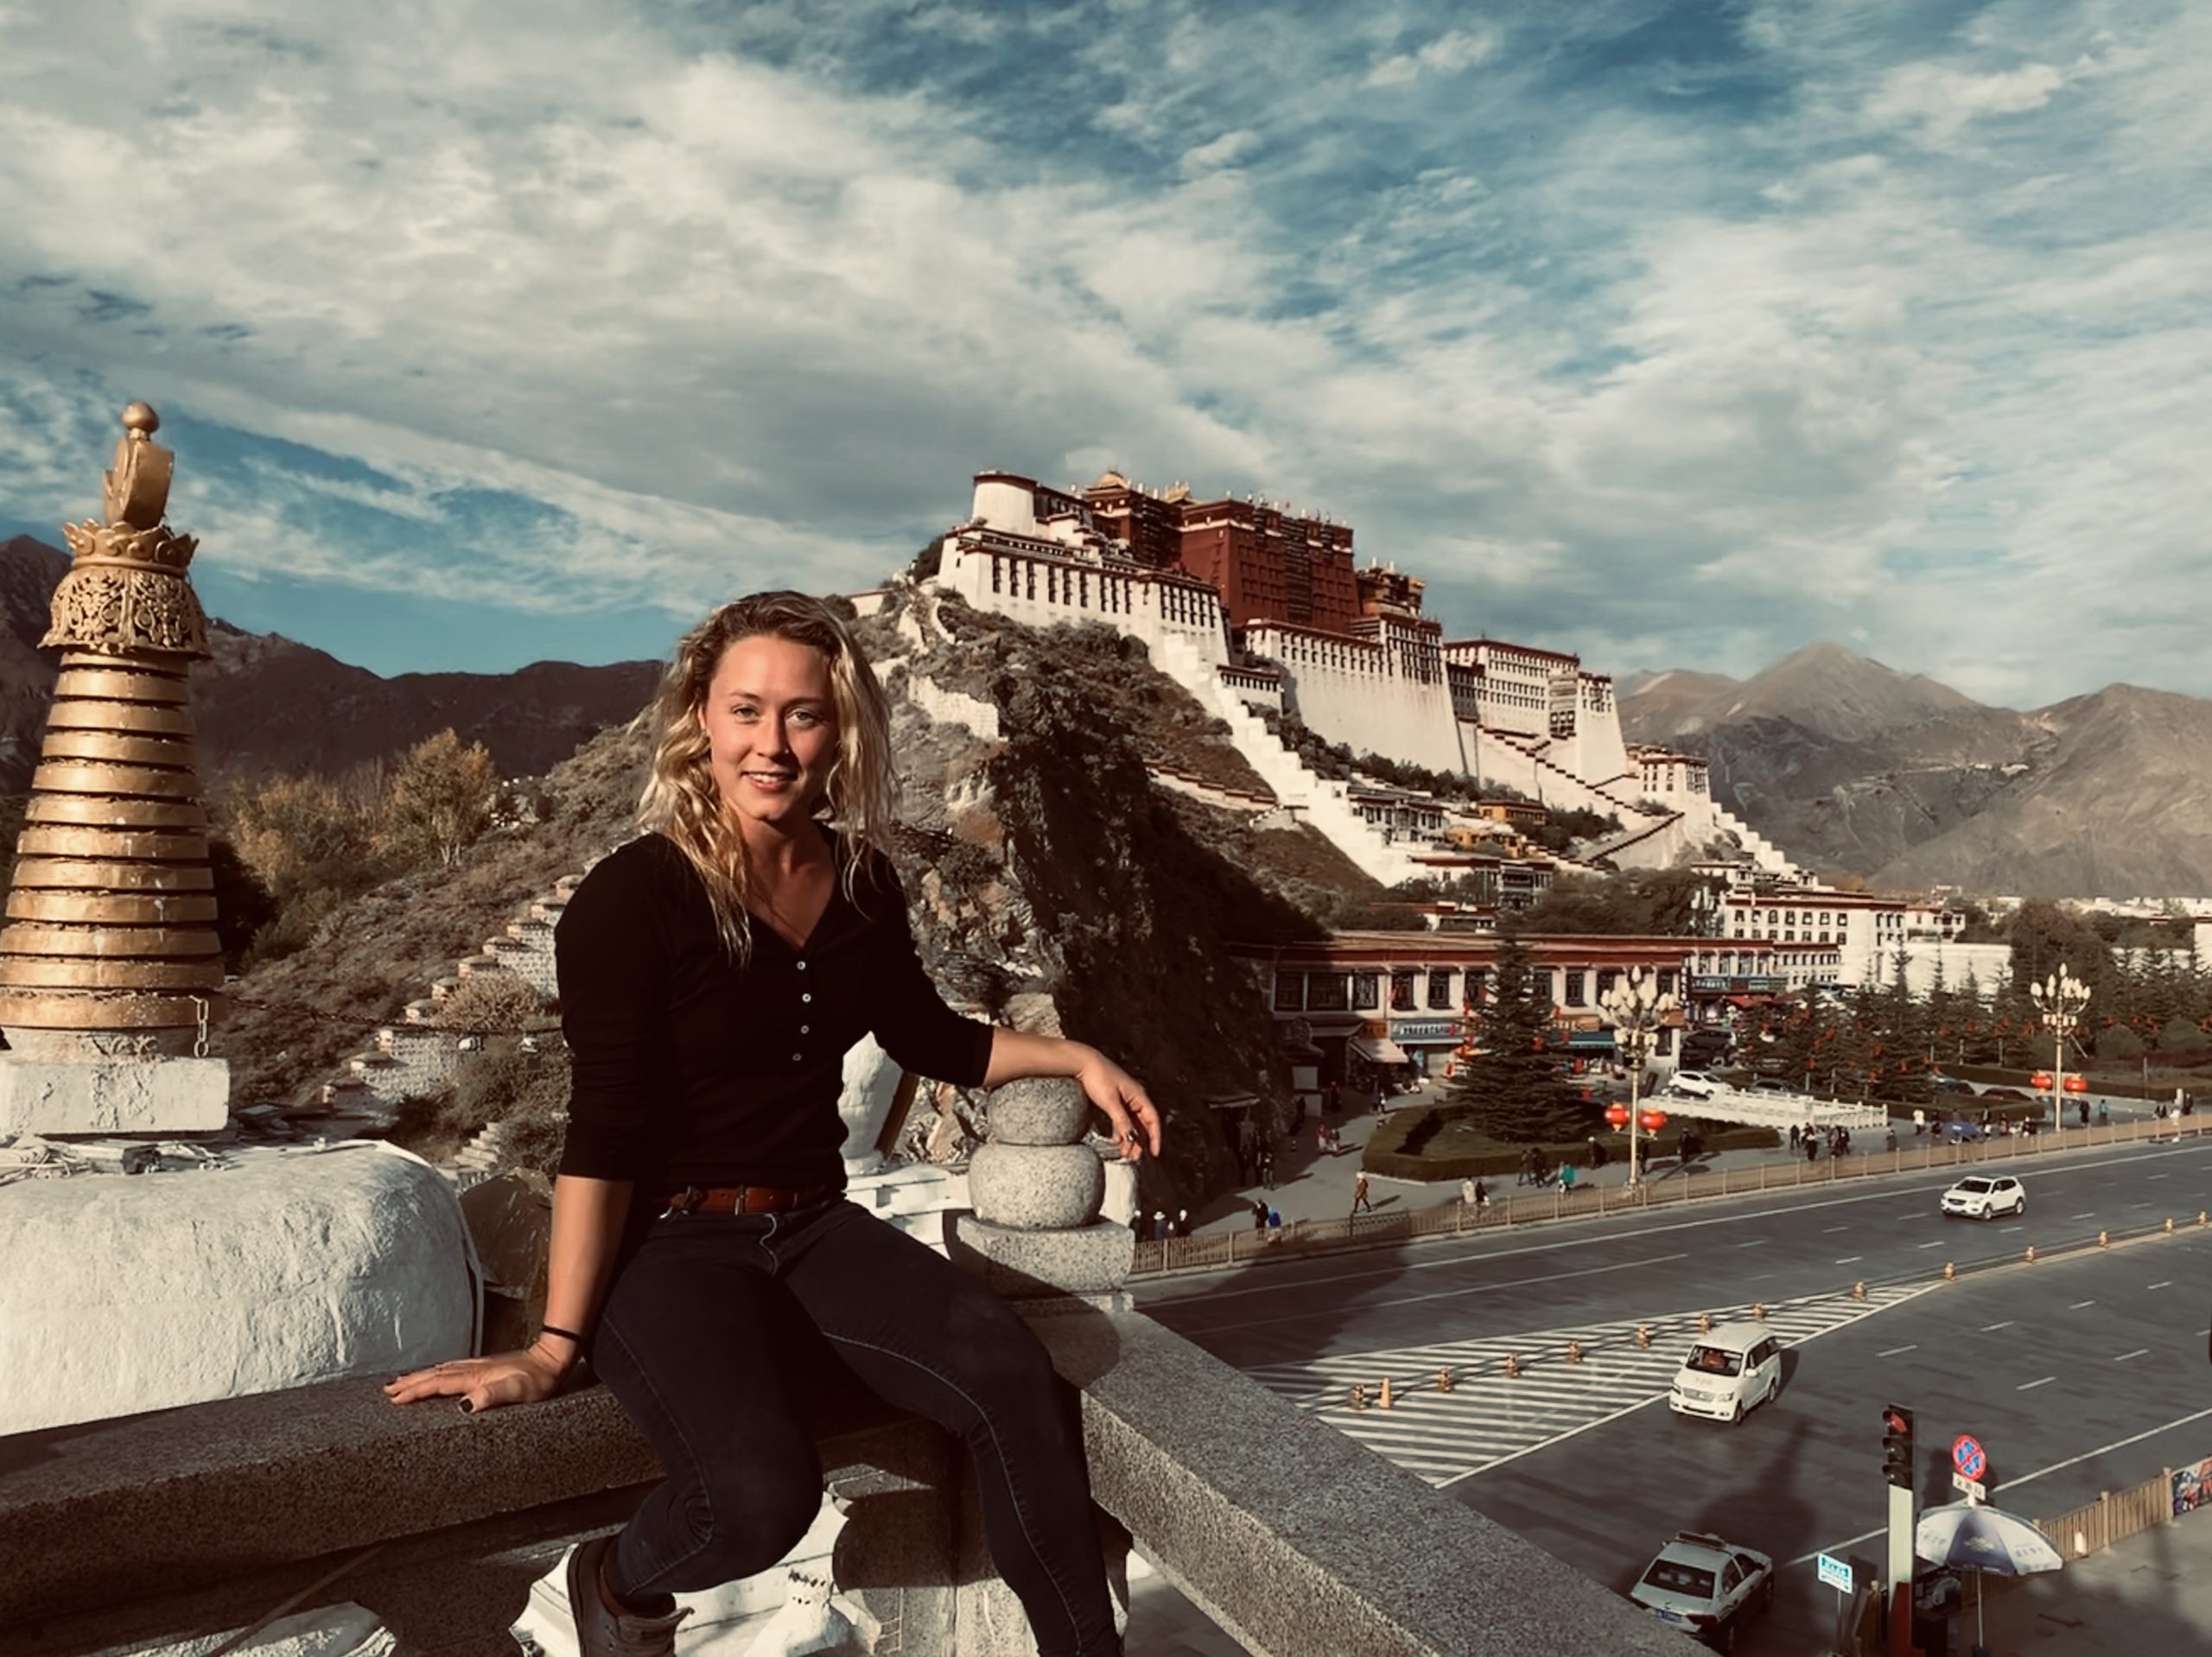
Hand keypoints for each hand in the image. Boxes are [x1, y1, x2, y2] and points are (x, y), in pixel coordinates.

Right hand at [384, 1341, 570, 1413]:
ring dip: (420, 1376)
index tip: (396, 1397)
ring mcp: (477, 1367)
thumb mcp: (517, 1391)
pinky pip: (451, 1369)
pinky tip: (434, 1374)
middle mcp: (473, 1369)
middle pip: (434, 1375)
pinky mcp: (483, 1368)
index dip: (416, 1390)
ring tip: (400, 1381)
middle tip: (387, 1390)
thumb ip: (492, 1396)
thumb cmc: (538, 1380)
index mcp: (476, 1376)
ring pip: (441, 1371)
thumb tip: (464, 1405)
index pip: (438, 1383)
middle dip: (410, 1382)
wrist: (552, 1360)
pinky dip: (435, 1372)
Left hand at [1076, 1049, 1161, 1160]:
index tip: (1154, 1152)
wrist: (1083, 1063)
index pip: (1153, 1120)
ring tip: (1125, 1152)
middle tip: (1134, 1156)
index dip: (1155, 1137)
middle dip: (1140, 1141)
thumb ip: (1122, 1121)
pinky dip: (1122, 1130)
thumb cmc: (1098, 1077)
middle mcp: (1135, 1098)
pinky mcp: (1115, 1100)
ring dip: (1130, 1138)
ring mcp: (1125, 1099)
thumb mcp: (1111, 1102)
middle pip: (1143, 1124)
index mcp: (1139, 1095)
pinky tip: (1117, 1140)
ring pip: (1133, 1123)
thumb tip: (1130, 1137)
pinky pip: (1123, 1119)